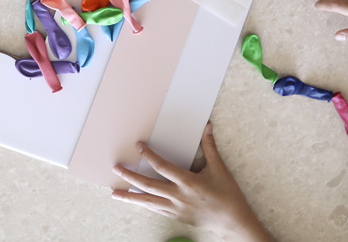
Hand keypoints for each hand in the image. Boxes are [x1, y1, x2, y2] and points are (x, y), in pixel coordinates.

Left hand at [112, 124, 270, 241]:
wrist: (232, 221)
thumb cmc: (227, 195)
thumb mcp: (219, 168)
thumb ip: (210, 146)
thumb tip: (208, 126)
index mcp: (188, 182)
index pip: (162, 167)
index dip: (149, 156)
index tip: (139, 146)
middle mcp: (179, 196)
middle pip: (148, 185)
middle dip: (130, 177)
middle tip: (116, 168)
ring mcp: (176, 209)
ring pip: (148, 201)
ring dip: (130, 197)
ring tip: (115, 193)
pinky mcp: (176, 217)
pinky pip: (155, 209)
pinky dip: (143, 204)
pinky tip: (135, 201)